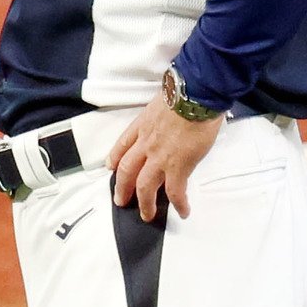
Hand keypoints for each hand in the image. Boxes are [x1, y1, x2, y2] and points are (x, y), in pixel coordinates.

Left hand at [108, 93, 223, 221]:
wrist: (196, 95)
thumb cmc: (184, 91)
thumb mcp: (164, 99)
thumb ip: (162, 112)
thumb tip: (171, 114)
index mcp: (143, 124)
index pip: (123, 143)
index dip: (115, 157)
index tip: (111, 166)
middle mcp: (147, 142)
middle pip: (127, 170)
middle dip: (122, 188)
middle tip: (121, 200)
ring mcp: (160, 157)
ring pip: (144, 187)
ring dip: (145, 203)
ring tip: (147, 215)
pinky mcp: (178, 167)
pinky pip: (174, 192)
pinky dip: (178, 204)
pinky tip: (182, 211)